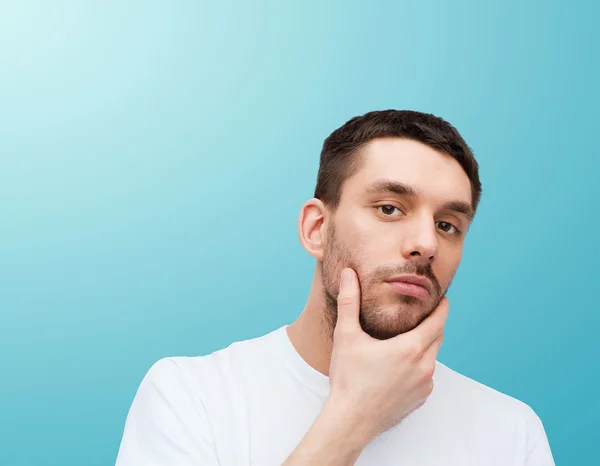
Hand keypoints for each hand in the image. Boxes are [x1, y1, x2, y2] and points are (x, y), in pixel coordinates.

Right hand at [327, 267, 448, 438]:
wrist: (350, 421)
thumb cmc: (348, 378)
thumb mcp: (347, 336)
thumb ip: (350, 302)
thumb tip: (348, 274)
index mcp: (411, 348)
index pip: (438, 321)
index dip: (442, 308)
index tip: (442, 297)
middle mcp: (424, 367)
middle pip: (438, 338)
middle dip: (434, 324)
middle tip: (427, 312)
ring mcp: (424, 386)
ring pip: (432, 358)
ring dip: (426, 345)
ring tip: (412, 336)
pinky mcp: (419, 399)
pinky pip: (426, 376)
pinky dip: (420, 365)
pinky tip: (403, 364)